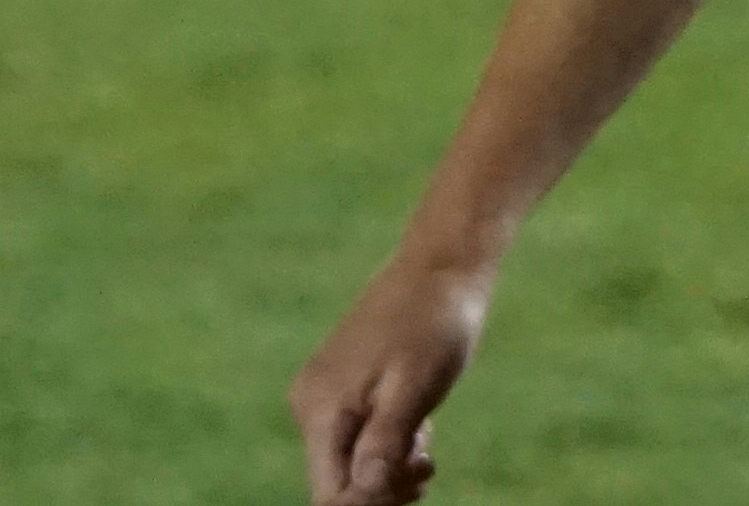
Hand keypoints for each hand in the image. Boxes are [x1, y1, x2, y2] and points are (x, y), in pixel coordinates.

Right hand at [289, 250, 487, 505]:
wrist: (439, 267)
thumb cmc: (433, 324)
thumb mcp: (415, 389)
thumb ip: (384, 443)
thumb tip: (363, 492)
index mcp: (321, 409)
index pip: (329, 495)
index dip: (370, 504)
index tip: (414, 484)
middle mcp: (309, 405)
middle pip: (337, 484)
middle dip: (383, 488)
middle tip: (425, 464)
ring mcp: (321, 396)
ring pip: (348, 465)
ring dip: (389, 468)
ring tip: (424, 441)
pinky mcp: (338, 389)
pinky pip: (356, 441)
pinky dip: (387, 446)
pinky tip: (416, 427)